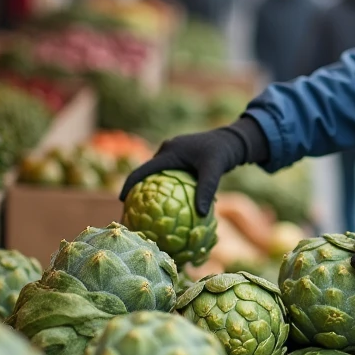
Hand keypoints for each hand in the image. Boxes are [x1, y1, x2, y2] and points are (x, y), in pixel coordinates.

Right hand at [119, 117, 267, 213]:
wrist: (232, 140)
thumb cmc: (223, 152)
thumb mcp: (214, 170)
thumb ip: (207, 189)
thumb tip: (202, 213)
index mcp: (169, 151)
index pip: (143, 170)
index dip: (129, 185)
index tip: (122, 202)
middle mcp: (167, 151)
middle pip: (146, 173)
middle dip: (137, 190)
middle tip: (131, 211)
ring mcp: (173, 154)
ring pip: (156, 175)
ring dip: (150, 190)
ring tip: (144, 210)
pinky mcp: (179, 159)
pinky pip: (167, 175)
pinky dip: (164, 188)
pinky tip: (166, 206)